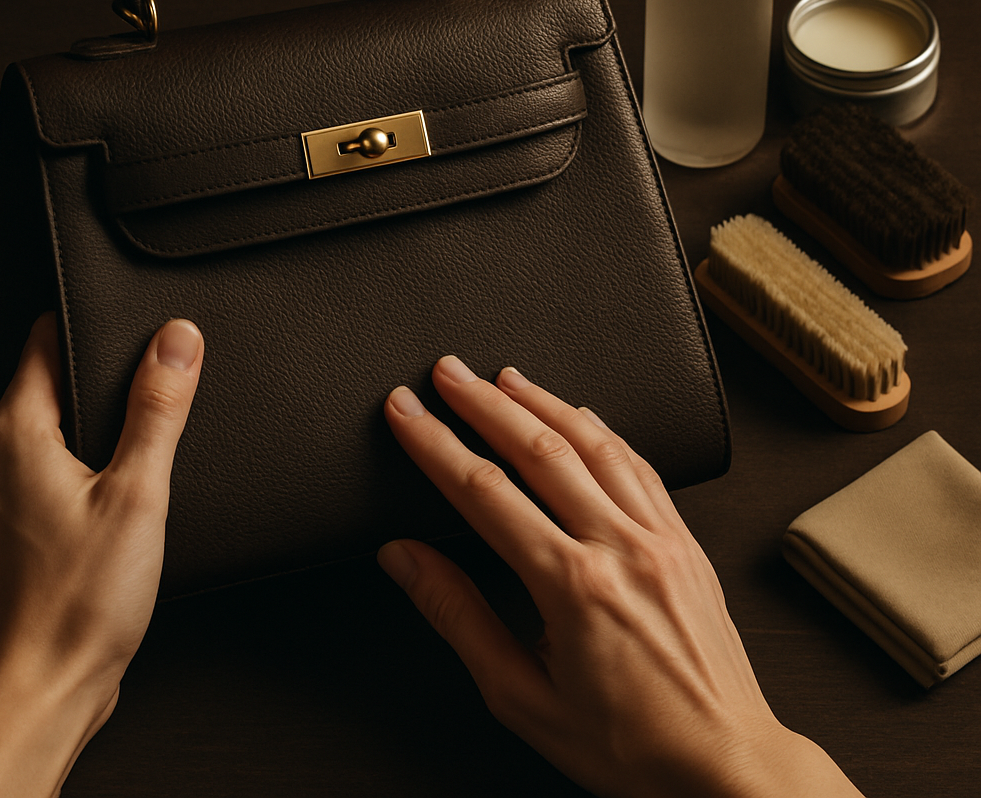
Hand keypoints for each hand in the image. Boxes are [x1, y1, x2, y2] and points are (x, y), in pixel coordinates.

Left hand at [0, 313, 203, 797]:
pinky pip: (55, 455)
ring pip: (56, 416)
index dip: (98, 323)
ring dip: (101, 414)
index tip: (142, 327)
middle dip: (107, 368)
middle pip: (52, 373)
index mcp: (17, 432)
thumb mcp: (139, 491)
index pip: (46, 336)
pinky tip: (127, 479)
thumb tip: (177, 340)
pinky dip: (92, 451)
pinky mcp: (21, 514)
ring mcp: (4, 486)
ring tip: (148, 434)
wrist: (50, 682)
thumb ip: (159, 408)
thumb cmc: (81, 602)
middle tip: (160, 383)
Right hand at [379, 356, 863, 797]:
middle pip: (538, 448)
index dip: (435, 444)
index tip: (406, 412)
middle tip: (447, 372)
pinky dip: (602, 429)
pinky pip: (639, 464)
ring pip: (592, 443)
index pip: (483, 493)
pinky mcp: (684, 540)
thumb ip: (459, 616)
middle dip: (483, 403)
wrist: (726, 765)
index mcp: (572, 586)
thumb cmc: (627, 746)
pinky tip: (580, 413)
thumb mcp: (521, 696)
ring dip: (542, 401)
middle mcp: (619, 547)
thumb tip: (405, 559)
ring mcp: (659, 537)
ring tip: (503, 376)